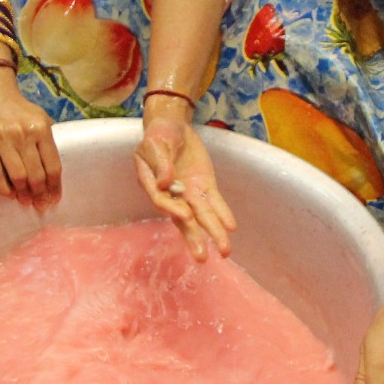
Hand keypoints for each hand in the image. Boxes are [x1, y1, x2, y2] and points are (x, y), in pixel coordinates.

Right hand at [0, 65, 60, 206]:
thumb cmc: (19, 110)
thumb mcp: (40, 119)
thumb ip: (47, 142)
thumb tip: (52, 176)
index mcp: (40, 127)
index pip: (52, 165)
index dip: (54, 186)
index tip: (54, 199)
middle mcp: (22, 132)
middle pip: (35, 174)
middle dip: (39, 194)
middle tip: (39, 204)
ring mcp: (0, 137)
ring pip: (16, 175)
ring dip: (22, 193)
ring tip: (24, 200)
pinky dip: (2, 187)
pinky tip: (8, 193)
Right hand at [134, 107, 234, 259]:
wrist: (173, 126)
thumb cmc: (158, 136)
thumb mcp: (154, 143)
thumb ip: (160, 162)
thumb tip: (165, 182)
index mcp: (153, 185)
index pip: (162, 202)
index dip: (174, 210)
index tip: (186, 216)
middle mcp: (172, 195)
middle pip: (183, 219)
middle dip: (194, 237)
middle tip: (202, 257)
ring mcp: (190, 193)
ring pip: (202, 215)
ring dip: (213, 232)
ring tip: (225, 251)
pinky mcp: (204, 186)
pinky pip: (215, 202)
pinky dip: (223, 214)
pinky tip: (231, 227)